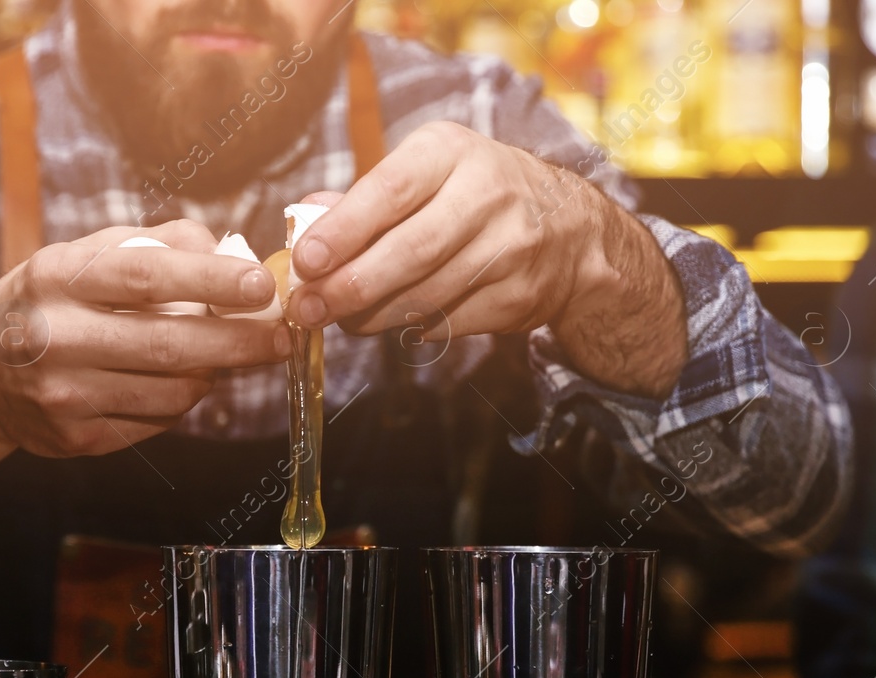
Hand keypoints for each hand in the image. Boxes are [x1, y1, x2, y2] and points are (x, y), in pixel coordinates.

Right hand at [0, 219, 289, 527]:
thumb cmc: (50, 300)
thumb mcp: (85, 255)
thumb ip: (159, 244)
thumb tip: (232, 255)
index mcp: (59, 278)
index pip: (147, 277)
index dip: (211, 281)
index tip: (263, 284)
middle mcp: (56, 338)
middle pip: (171, 345)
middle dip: (240, 341)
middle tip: (283, 335)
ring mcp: (64, 396)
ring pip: (173, 391)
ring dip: (214, 374)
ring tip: (228, 355)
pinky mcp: (75, 439)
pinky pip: (156, 422)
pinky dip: (182, 401)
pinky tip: (180, 382)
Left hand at [287, 121, 686, 398]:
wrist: (570, 229)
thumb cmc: (473, 194)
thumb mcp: (427, 171)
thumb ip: (364, 197)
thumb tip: (305, 217)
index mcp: (452, 152)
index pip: (391, 189)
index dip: (344, 230)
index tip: (305, 261)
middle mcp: (489, 194)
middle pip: (410, 251)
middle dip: (350, 286)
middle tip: (307, 309)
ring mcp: (511, 249)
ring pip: (425, 295)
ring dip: (371, 315)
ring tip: (339, 318)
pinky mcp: (519, 297)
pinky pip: (447, 322)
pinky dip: (409, 327)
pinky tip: (392, 319)